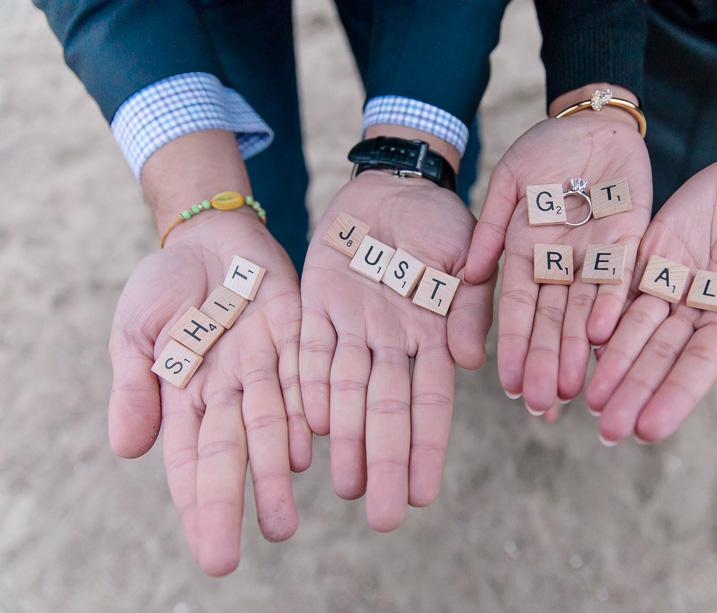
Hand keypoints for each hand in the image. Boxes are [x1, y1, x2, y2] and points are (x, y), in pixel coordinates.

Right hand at [108, 211, 309, 574]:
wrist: (211, 235)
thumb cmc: (166, 283)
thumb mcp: (135, 328)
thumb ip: (134, 385)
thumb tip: (127, 449)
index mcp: (185, 395)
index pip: (190, 460)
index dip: (199, 505)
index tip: (209, 551)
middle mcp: (229, 391)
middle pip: (235, 452)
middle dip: (244, 499)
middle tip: (256, 544)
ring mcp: (265, 368)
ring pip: (273, 426)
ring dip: (278, 472)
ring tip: (286, 519)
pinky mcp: (298, 339)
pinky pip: (305, 378)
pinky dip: (307, 410)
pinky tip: (310, 446)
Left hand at [299, 171, 494, 530]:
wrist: (392, 185)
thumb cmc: (440, 219)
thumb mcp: (469, 252)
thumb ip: (470, 305)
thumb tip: (474, 363)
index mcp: (431, 333)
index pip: (430, 401)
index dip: (426, 448)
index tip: (425, 494)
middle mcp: (391, 341)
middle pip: (387, 411)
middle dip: (385, 463)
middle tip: (383, 517)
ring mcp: (352, 326)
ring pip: (347, 392)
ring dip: (346, 440)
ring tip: (344, 487)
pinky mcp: (316, 305)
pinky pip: (311, 351)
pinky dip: (310, 386)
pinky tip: (311, 425)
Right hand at [464, 110, 651, 412]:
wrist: (591, 121)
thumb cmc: (544, 149)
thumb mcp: (510, 182)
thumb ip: (492, 229)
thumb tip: (469, 274)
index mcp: (527, 255)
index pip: (516, 309)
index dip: (513, 345)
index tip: (506, 382)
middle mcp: (561, 266)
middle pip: (551, 322)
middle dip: (544, 362)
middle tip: (539, 404)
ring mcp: (596, 257)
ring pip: (585, 312)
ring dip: (576, 351)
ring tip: (571, 388)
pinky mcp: (631, 243)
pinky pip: (623, 279)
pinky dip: (613, 307)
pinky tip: (604, 339)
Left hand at [585, 153, 716, 442]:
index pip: (697, 367)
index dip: (672, 398)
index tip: (647, 431)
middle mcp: (692, 312)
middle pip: (657, 357)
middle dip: (632, 392)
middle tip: (605, 430)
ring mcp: (666, 284)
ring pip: (632, 328)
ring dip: (611, 363)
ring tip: (588, 398)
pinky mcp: (645, 254)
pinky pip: (619, 285)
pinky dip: (603, 311)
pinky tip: (585, 338)